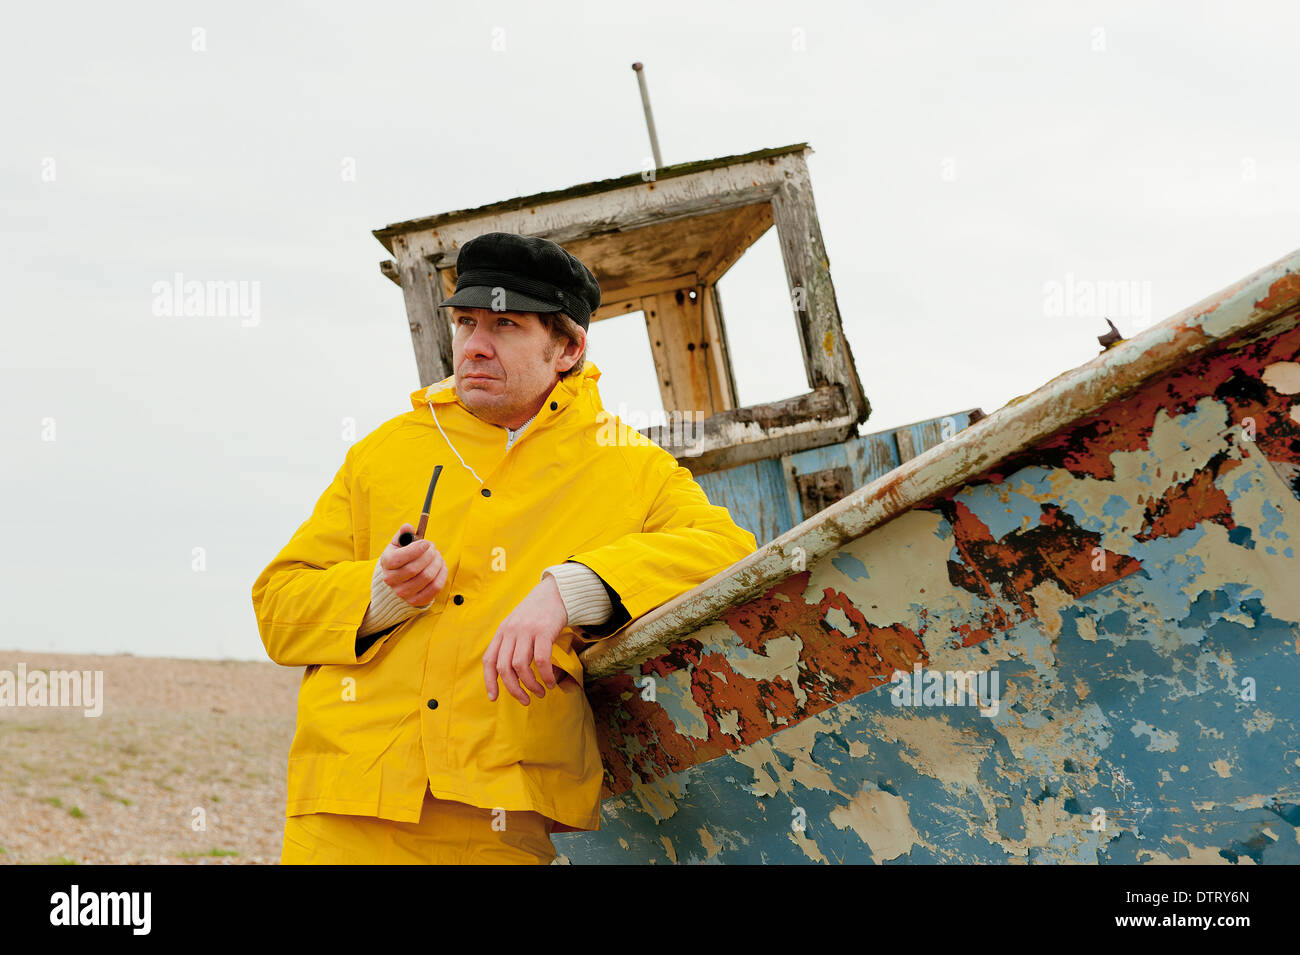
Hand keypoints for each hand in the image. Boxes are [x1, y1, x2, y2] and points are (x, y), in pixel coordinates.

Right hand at [380, 524, 447, 607]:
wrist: (399, 579)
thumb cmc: (400, 557)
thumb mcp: (398, 544)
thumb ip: (403, 534)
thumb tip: (408, 526)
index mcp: (387, 564)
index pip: (400, 558)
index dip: (417, 549)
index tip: (426, 543)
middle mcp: (392, 580)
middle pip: (415, 568)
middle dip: (429, 555)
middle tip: (433, 547)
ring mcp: (404, 593)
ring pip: (427, 577)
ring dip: (437, 563)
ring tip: (437, 556)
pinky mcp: (416, 600)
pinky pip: (435, 587)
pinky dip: (442, 575)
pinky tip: (441, 566)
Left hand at [482, 575, 569, 704]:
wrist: (555, 591)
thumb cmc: (537, 612)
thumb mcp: (517, 625)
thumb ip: (511, 643)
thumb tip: (509, 672)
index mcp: (502, 632)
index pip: (489, 660)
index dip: (489, 682)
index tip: (494, 698)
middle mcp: (511, 631)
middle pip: (504, 668)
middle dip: (514, 689)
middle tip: (525, 700)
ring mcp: (527, 631)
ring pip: (521, 666)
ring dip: (530, 685)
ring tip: (540, 692)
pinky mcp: (544, 631)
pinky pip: (541, 660)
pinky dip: (546, 675)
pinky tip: (551, 682)